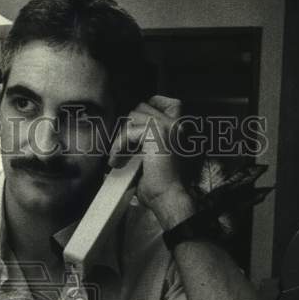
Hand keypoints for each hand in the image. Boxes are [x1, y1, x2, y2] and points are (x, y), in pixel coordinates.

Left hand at [108, 94, 193, 230]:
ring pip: (132, 118)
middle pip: (141, 109)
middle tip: (121, 150)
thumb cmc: (164, 185)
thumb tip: (128, 134)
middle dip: (128, 129)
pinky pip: (129, 132)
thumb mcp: (157, 156)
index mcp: (181, 125)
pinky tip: (117, 161)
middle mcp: (178, 122)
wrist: (171, 198)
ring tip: (119, 156)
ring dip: (122, 138)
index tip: (130, 129)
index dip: (142, 111)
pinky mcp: (156, 133)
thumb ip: (147, 142)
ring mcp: (168, 125)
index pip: (159, 101)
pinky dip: (119, 147)